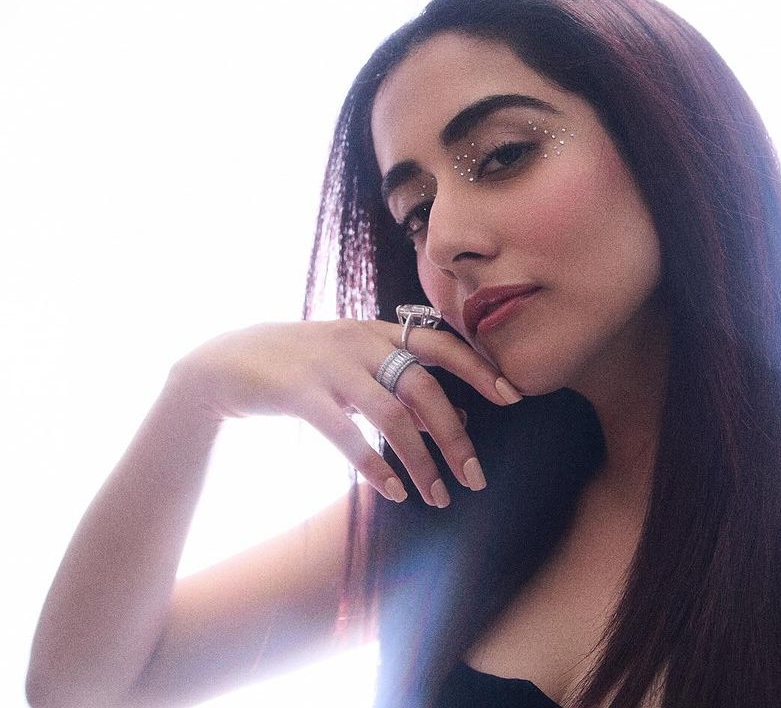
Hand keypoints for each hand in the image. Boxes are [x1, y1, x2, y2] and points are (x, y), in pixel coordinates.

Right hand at [167, 319, 520, 506]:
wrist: (221, 363)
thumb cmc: (298, 367)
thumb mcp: (351, 365)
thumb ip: (397, 383)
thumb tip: (454, 415)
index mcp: (376, 331)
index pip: (441, 343)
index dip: (479, 367)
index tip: (512, 396)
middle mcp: (359, 341)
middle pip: (426, 388)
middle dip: (456, 436)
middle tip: (476, 477)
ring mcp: (329, 365)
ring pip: (393, 414)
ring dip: (421, 460)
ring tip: (438, 496)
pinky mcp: (300, 392)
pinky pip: (347, 432)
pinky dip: (374, 464)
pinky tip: (393, 491)